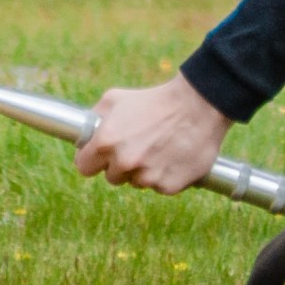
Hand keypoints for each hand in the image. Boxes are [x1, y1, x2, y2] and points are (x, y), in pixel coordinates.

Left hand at [73, 73, 230, 193]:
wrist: (200, 105)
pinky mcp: (169, 186)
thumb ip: (94, 119)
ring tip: (160, 148)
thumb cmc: (156, 100)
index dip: (93, 161)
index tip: (101, 157)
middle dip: (121, 165)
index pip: (84, 167)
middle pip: (112, 177)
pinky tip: (173, 156)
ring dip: (144, 171)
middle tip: (138, 146)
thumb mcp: (116, 98)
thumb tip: (84, 136)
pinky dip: (165, 175)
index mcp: (106, 142)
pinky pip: (160, 186)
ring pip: (137, 183)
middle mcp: (124, 162)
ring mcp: (147, 176)